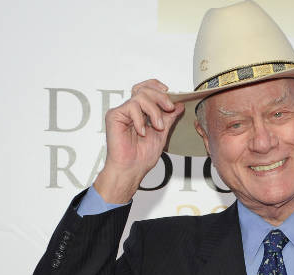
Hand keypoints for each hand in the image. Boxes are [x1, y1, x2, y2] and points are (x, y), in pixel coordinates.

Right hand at [94, 79, 184, 202]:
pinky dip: (140, 119)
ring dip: (154, 111)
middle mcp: (131, 110)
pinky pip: (131, 107)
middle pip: (145, 89)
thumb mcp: (162, 133)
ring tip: (157, 127)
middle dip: (161, 98)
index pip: (146, 89)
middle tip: (169, 108)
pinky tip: (141, 132)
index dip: (156, 86)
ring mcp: (122, 112)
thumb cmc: (142, 157)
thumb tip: (179, 105)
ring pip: (140, 96)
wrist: (131, 169)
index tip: (169, 92)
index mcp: (141, 112)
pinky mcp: (114, 116)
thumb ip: (169, 118)